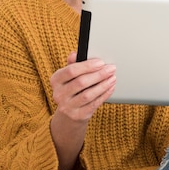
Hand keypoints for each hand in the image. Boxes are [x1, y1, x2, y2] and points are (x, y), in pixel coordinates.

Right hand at [50, 52, 115, 169]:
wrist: (68, 113)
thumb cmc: (71, 89)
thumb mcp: (68, 76)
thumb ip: (73, 64)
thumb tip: (74, 54)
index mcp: (55, 80)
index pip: (71, 71)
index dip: (87, 66)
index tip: (100, 62)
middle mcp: (59, 94)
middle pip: (81, 82)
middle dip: (99, 74)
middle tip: (111, 69)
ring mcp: (67, 107)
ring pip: (88, 94)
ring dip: (103, 85)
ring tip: (112, 78)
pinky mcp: (78, 116)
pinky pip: (94, 104)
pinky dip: (104, 94)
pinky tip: (110, 87)